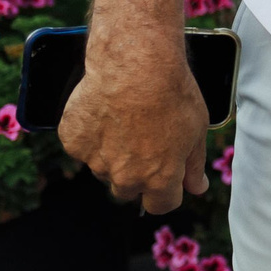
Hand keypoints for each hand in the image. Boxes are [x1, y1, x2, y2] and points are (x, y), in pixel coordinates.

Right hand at [58, 33, 211, 214]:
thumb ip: (193, 165)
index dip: (167, 192)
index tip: (169, 176)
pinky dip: (92, 135)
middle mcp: (124, 177)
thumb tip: (197, 189)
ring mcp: (95, 161)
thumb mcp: (197, 129)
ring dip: (113, 155)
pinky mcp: (73, 142)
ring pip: (104, 168)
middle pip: (129, 190)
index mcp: (158, 178)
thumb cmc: (173, 94)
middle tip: (145, 142)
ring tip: (126, 120)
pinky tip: (105, 111)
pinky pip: (83, 147)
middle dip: (138, 174)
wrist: (135, 65)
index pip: (161, 205)